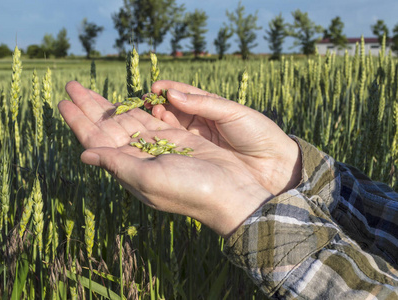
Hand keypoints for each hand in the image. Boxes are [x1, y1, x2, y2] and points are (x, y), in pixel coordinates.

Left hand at [58, 81, 273, 237]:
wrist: (229, 193)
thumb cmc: (189, 190)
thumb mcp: (148, 179)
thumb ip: (116, 164)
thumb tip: (83, 154)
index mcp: (128, 167)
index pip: (96, 140)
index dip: (78, 122)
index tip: (62, 104)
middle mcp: (138, 157)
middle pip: (107, 126)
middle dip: (89, 106)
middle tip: (70, 86)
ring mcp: (156, 146)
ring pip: (125, 119)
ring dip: (107, 104)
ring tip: (87, 89)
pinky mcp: (175, 137)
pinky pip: (149, 117)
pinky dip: (135, 106)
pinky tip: (122, 99)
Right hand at [149, 80, 301, 195]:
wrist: (272, 166)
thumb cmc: (257, 133)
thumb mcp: (231, 113)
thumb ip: (203, 103)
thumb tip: (172, 94)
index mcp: (213, 106)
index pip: (186, 94)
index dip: (169, 90)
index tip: (154, 88)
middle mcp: (202, 121)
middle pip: (175, 110)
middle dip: (160, 104)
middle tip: (147, 102)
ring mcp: (198, 139)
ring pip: (174, 126)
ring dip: (160, 119)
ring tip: (151, 114)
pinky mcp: (197, 155)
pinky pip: (178, 143)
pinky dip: (166, 136)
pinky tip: (156, 131)